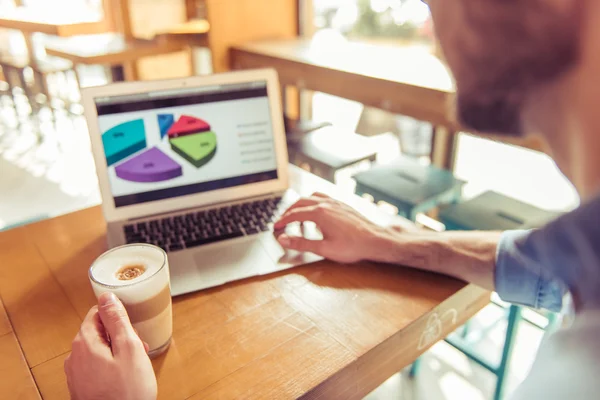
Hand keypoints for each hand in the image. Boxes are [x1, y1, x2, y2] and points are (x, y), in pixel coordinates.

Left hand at [64, 292, 156, 399]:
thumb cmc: (127, 391)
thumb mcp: (129, 348)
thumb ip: (117, 320)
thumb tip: (108, 296)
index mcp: (84, 342)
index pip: (97, 312)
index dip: (117, 317)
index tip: (131, 328)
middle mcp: (74, 356)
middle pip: (98, 331)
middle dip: (120, 336)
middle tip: (137, 350)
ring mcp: (76, 374)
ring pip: (99, 350)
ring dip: (117, 352)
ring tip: (134, 366)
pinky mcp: (81, 388)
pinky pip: (96, 367)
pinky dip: (111, 367)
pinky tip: (125, 378)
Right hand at [274, 193, 397, 262]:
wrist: (375, 240)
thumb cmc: (353, 246)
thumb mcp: (323, 249)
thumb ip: (301, 243)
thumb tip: (283, 240)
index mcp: (319, 213)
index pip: (294, 214)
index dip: (282, 221)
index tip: (275, 227)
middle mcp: (326, 204)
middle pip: (300, 202)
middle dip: (288, 211)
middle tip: (281, 221)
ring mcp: (335, 202)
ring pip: (311, 197)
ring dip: (300, 204)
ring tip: (295, 214)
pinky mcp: (342, 204)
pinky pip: (322, 197)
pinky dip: (312, 202)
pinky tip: (315, 211)